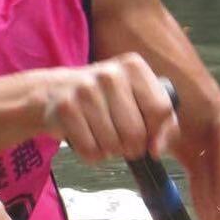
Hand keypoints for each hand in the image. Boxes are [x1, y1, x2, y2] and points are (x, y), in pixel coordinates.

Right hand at [40, 53, 177, 162]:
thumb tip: (156, 149)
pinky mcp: (66, 108)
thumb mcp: (139, 100)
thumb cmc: (104, 98)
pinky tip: (87, 136)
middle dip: (131, 146)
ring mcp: (85, 90)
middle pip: (136, 133)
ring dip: (110, 150)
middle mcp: (110, 74)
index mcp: (133, 67)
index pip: (160, 110)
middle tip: (121, 138)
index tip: (147, 131)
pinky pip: (90, 150)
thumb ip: (164, 125)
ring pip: (113, 145)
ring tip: (101, 133)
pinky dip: (91, 153)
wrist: (55, 90)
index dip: (155, 130)